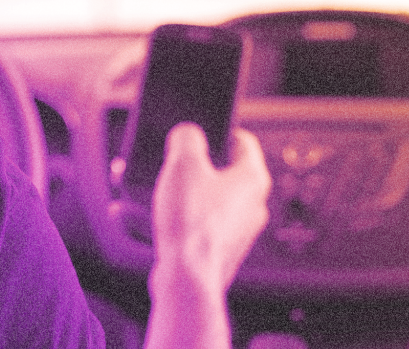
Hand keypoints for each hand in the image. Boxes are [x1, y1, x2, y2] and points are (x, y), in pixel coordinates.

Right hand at [152, 123, 271, 295]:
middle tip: (176, 162)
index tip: (204, 131)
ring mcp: (239, 230)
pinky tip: (155, 217)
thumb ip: (187, 138)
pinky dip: (179, 219)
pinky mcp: (221, 250)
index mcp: (253, 178)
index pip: (244, 141)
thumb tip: (187, 134)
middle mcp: (252, 205)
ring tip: (158, 190)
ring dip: (184, 193)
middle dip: (196, 166)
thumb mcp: (184, 164)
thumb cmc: (193, 223)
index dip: (221, 131)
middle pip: (225, 172)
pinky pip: (199, 225)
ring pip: (209, 200)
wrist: (187, 276)